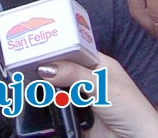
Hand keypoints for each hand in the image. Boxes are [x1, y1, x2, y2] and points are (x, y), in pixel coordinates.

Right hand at [38, 52, 157, 137]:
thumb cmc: (130, 110)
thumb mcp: (102, 85)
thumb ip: (74, 74)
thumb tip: (45, 67)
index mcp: (98, 64)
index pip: (73, 49)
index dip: (57, 47)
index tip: (37, 45)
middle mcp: (87, 78)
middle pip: (61, 67)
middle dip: (46, 66)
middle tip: (27, 62)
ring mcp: (79, 96)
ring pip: (55, 86)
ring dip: (45, 85)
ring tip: (28, 78)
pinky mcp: (73, 113)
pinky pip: (55, 104)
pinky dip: (47, 102)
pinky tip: (36, 96)